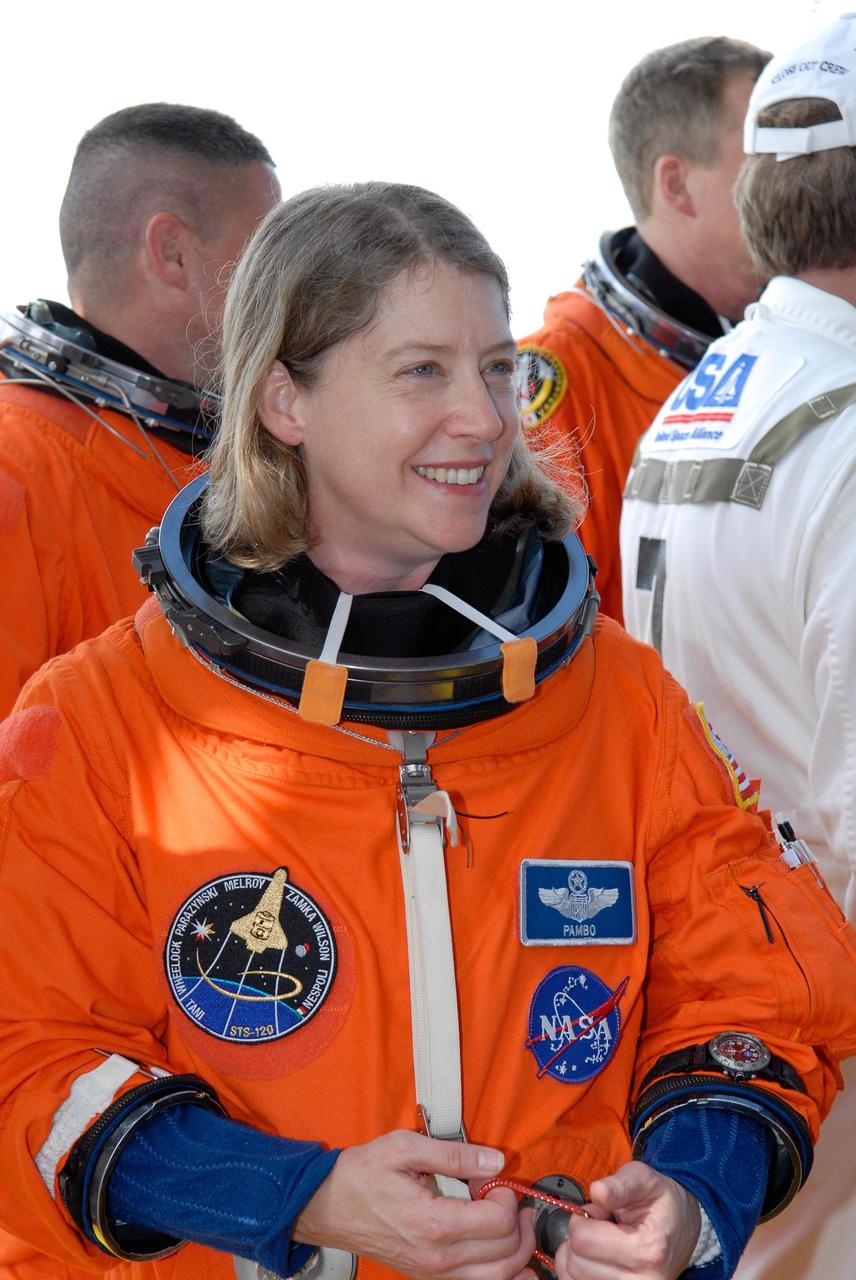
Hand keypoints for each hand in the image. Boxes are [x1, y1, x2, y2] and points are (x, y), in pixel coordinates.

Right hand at [293, 1129, 535, 1279]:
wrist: (326, 1205)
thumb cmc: (362, 1174)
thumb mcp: (405, 1148)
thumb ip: (455, 1154)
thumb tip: (496, 1162)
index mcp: (433, 1224)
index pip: (497, 1222)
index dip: (507, 1198)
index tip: (496, 1181)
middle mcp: (436, 1258)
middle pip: (505, 1254)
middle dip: (519, 1225)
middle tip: (514, 1201)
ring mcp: (432, 1273)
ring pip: (497, 1278)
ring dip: (517, 1253)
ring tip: (516, 1225)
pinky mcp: (428, 1277)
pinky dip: (500, 1275)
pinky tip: (508, 1259)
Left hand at [553, 1162, 700, 1279]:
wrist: (686, 1227)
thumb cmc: (663, 1204)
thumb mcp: (645, 1180)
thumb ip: (620, 1184)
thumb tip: (597, 1191)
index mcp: (647, 1250)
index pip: (582, 1240)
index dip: (582, 1219)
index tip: (599, 1212)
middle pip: (575, 1263)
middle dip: (581, 1238)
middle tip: (603, 1227)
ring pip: (575, 1278)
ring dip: (581, 1256)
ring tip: (604, 1242)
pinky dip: (582, 1270)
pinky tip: (598, 1258)